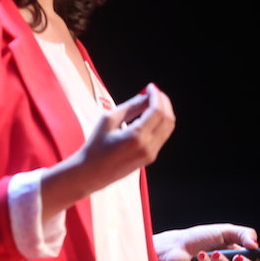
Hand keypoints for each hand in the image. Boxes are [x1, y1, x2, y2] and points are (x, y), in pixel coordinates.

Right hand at [39, 83, 174, 217]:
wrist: (91, 173)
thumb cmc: (96, 146)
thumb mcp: (109, 120)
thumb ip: (130, 107)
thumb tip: (145, 96)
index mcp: (137, 136)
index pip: (157, 111)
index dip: (156, 96)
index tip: (150, 87)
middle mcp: (148, 146)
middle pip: (167, 119)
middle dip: (163, 102)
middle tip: (154, 92)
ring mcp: (151, 153)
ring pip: (168, 128)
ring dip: (164, 112)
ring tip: (153, 102)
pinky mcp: (150, 157)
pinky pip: (162, 136)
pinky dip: (160, 122)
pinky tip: (151, 115)